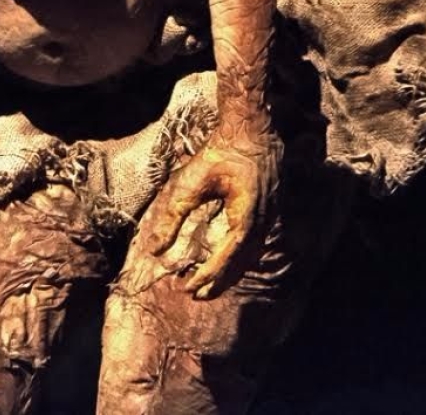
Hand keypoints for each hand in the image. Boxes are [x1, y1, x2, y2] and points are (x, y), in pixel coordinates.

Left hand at [145, 142, 276, 298]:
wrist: (251, 129)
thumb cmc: (219, 153)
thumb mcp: (189, 184)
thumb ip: (172, 217)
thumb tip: (155, 250)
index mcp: (246, 218)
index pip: (227, 259)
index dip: (207, 277)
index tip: (187, 288)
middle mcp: (263, 222)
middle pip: (242, 263)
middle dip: (218, 282)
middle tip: (194, 295)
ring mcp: (271, 217)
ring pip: (250, 256)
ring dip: (229, 272)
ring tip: (207, 286)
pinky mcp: (269, 211)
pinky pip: (255, 244)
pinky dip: (239, 258)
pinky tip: (226, 261)